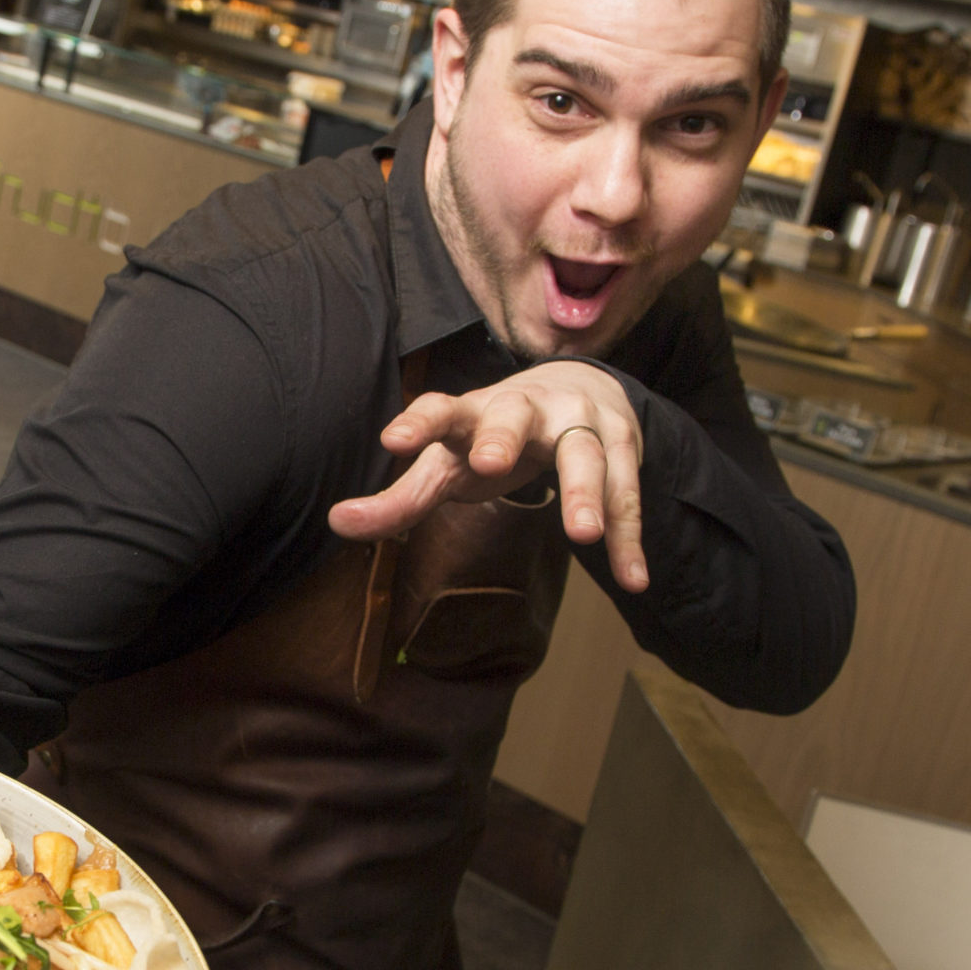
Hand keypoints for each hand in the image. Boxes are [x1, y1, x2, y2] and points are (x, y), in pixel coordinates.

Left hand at [328, 362, 648, 591]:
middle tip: (492, 464)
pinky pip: (627, 494)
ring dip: (586, 492)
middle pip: (513, 416)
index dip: (418, 423)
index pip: (440, 411)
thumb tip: (337, 523)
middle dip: (503, 437)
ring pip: (585, 453)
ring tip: (583, 535)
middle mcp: (526, 408)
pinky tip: (633, 579)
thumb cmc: (493, 439)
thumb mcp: (447, 467)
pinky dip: (631, 537)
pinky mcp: (622, 444)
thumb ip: (400, 500)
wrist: (579, 390)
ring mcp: (579, 420)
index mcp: (473, 413)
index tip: (393, 441)